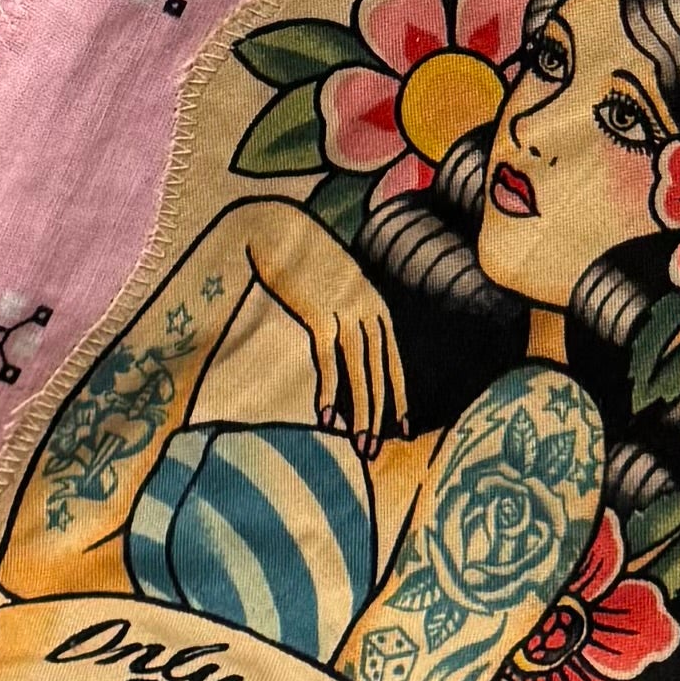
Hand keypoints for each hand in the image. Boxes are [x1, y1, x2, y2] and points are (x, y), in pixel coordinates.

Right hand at [246, 205, 405, 449]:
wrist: (277, 228)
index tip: (402, 429)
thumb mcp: (337, 287)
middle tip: (374, 451)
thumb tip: (350, 350)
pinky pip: (328, 360)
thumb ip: (349, 315)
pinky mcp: (319, 312)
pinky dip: (330, 391)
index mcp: (375, 306)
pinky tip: (326, 418)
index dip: (399, 397)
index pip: (394, 361)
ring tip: (357, 445)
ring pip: (360, 372)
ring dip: (360, 413)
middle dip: (379, 415)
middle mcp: (368, 309)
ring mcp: (345, 310)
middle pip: (379, 372)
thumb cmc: (305, 262)